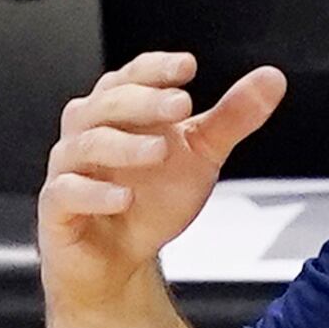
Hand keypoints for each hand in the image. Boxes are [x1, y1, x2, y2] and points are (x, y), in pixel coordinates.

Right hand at [38, 51, 286, 308]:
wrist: (119, 259)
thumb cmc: (150, 199)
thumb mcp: (201, 155)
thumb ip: (231, 118)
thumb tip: (271, 79)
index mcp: (119, 110)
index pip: (131, 76)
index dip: (156, 69)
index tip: (187, 68)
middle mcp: (88, 131)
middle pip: (107, 103)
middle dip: (145, 102)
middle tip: (182, 106)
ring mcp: (69, 169)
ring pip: (87, 144)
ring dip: (125, 145)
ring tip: (160, 151)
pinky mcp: (57, 208)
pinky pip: (66, 192)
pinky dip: (95, 193)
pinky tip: (124, 198)